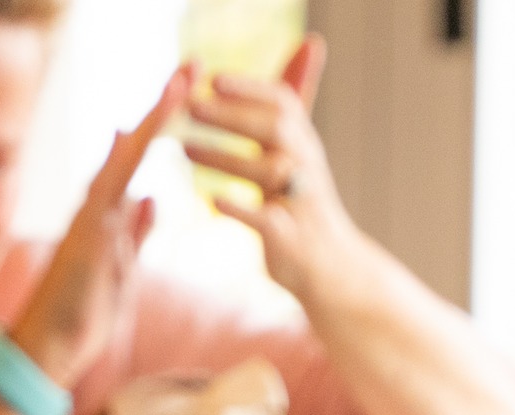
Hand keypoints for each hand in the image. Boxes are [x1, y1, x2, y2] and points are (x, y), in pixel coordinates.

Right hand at [12, 70, 192, 389]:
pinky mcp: (87, 231)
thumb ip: (135, 237)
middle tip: (188, 71)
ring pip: (124, 159)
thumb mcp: (121, 275)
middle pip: (130, 153)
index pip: (132, 171)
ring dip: (153, 119)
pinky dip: (133, 151)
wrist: (44, 353)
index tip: (176, 98)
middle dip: (159, 113)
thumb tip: (152, 200)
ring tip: (182, 80)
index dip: (154, 135)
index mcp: (105, 227)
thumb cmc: (77, 324)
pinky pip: (114, 182)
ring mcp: (90, 220)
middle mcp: (95, 215)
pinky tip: (148, 122)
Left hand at [181, 35, 362, 305]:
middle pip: (271, 129)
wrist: (330, 268)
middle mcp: (304, 166)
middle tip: (190, 106)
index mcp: (303, 144)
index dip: (249, 88)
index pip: (282, 101)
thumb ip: (289, 110)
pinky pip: (264, 219)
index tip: (213, 78)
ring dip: (223, 156)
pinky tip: (211, 200)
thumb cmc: (305, 208)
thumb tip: (305, 46)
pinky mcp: (288, 238)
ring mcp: (298, 201)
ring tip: (184, 149)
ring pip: (265, 170)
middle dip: (230, 115)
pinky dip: (239, 208)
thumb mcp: (299, 153)